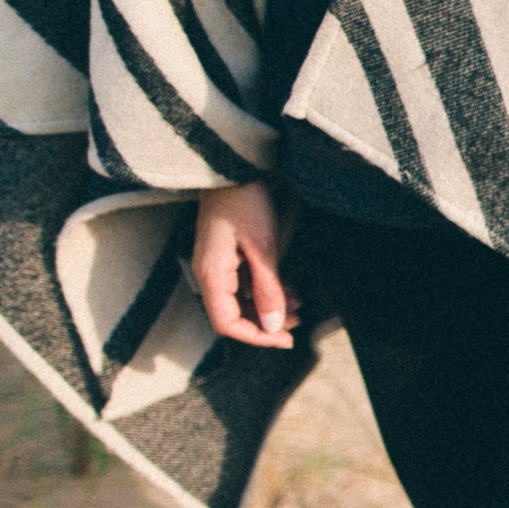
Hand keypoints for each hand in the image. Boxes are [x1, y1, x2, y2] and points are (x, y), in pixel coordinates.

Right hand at [192, 182, 295, 349]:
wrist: (234, 168)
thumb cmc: (245, 202)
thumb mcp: (263, 247)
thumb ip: (267, 288)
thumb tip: (274, 325)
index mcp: (211, 274)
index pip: (227, 323)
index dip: (256, 336)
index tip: (286, 339)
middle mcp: (209, 274)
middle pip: (233, 315)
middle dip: (266, 323)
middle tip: (298, 324)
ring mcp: (217, 265)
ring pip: (241, 301)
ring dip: (269, 307)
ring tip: (299, 307)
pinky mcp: (228, 256)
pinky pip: (244, 284)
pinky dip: (265, 290)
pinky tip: (289, 290)